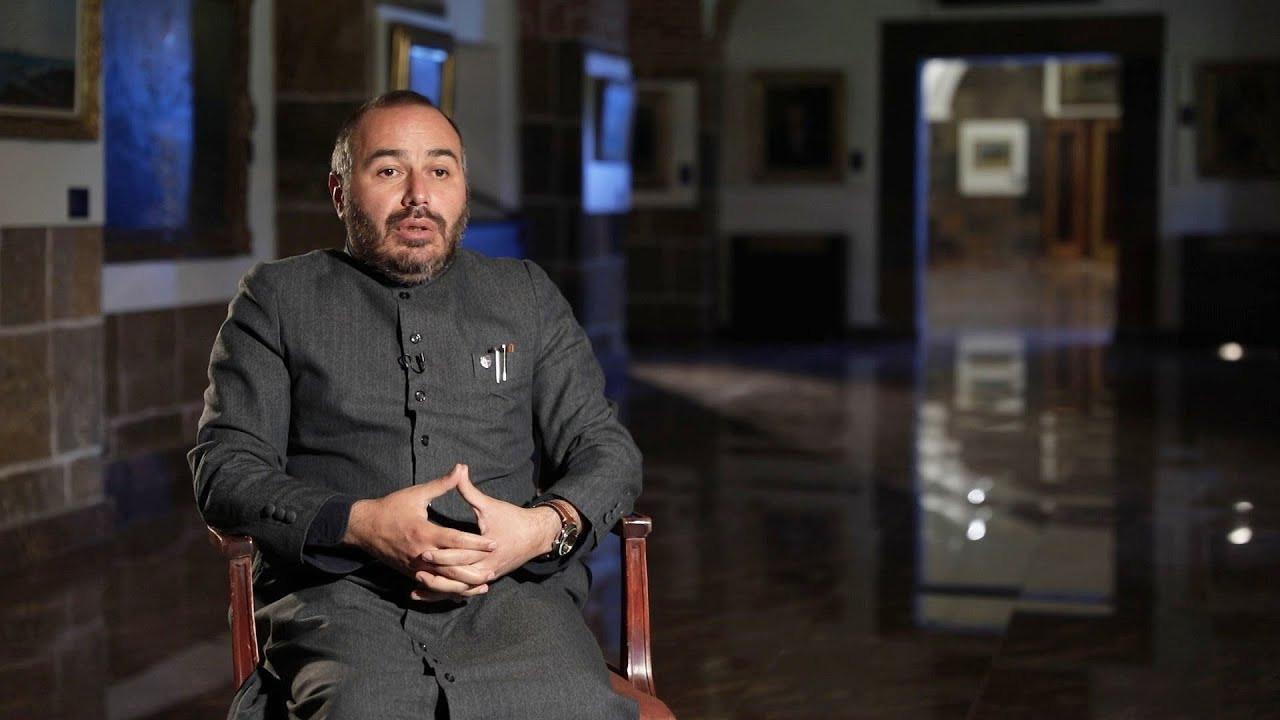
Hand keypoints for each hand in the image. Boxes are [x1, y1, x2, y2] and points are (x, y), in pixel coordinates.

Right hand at [343, 464, 495, 601]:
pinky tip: (462, 593)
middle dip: (474, 570)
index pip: (456, 541)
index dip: (477, 543)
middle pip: (452, 567)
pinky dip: (448, 591)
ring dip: (464, 586)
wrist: (363, 528)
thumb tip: (461, 468)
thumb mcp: (416, 494)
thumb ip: (442, 484)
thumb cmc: (391, 508)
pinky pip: (432, 586)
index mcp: (424, 532)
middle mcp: (421, 553)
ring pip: (443, 582)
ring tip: (484, 585)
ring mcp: (415, 566)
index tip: (494, 543)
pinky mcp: (410, 573)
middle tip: (495, 569)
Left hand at [420, 465, 564, 585]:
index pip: (461, 554)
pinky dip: (447, 593)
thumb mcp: (489, 504)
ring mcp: (487, 575)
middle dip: (437, 574)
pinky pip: (464, 590)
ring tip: (418, 585)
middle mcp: (487, 565)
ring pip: (460, 588)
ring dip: (440, 589)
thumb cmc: (512, 518)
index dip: (442, 553)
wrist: (536, 535)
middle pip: (458, 574)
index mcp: (487, 547)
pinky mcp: (486, 579)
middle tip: (416, 569)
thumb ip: (469, 490)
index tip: (423, 550)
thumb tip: (459, 469)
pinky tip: (430, 593)